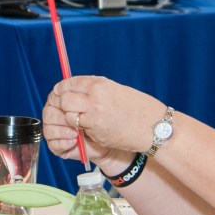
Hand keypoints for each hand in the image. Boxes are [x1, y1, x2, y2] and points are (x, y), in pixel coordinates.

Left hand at [42, 75, 160, 169]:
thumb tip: (76, 91)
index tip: (60, 95)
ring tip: (79, 122)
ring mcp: (94, 114)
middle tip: (68, 111)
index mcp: (99, 84)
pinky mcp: (96, 130)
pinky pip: (78, 129)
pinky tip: (88, 131)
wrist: (154, 127)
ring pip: (68, 115)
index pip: (69, 83)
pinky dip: (80, 130)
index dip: (61, 90)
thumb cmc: (138, 109)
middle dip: (63, 106)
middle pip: (64, 99)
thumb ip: (95, 91)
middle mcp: (95, 96)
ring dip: (70, 119)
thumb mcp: (115, 91)